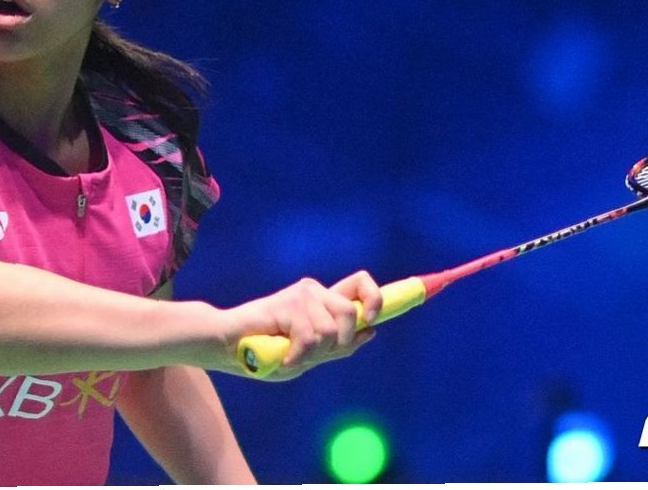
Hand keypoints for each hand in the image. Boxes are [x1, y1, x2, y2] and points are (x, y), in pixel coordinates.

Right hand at [219, 270, 382, 379]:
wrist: (227, 346)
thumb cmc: (266, 353)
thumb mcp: (309, 357)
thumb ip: (337, 345)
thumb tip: (371, 330)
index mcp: (324, 302)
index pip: (361, 287)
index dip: (384, 293)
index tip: (421, 292)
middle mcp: (316, 292)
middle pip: (354, 311)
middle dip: (341, 340)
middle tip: (315, 353)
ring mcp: (303, 294)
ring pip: (333, 328)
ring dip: (313, 352)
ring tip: (290, 355)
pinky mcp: (290, 301)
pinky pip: (312, 336)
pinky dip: (298, 356)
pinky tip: (282, 358)